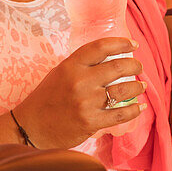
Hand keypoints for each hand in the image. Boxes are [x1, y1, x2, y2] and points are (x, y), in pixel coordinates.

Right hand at [21, 37, 144, 147]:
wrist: (30, 127)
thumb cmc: (47, 98)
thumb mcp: (60, 73)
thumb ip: (82, 65)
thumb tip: (110, 58)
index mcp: (71, 65)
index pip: (101, 47)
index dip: (121, 43)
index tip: (133, 45)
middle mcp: (79, 81)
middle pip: (118, 67)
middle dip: (134, 66)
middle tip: (138, 67)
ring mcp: (86, 102)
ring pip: (123, 90)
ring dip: (137, 86)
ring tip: (140, 86)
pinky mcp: (91, 122)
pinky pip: (121, 114)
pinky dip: (134, 110)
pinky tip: (139, 107)